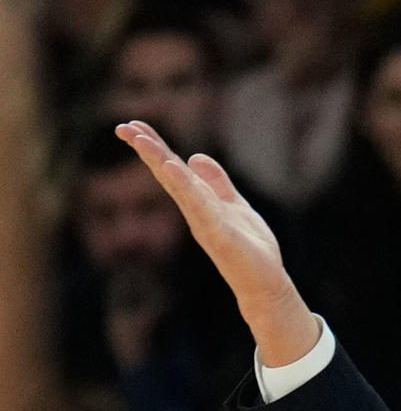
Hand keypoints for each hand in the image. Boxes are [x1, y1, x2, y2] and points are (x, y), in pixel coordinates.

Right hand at [114, 121, 319, 366]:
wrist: (267, 284)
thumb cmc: (251, 248)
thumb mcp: (234, 205)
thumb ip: (216, 183)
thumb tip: (194, 156)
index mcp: (199, 203)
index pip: (173, 170)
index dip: (155, 148)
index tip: (133, 126)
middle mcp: (196, 212)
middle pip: (169, 176)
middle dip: (148, 152)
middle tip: (122, 128)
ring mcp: (206, 224)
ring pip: (180, 188)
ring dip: (161, 164)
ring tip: (142, 142)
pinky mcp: (220, 236)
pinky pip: (201, 209)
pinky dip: (188, 189)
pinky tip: (175, 170)